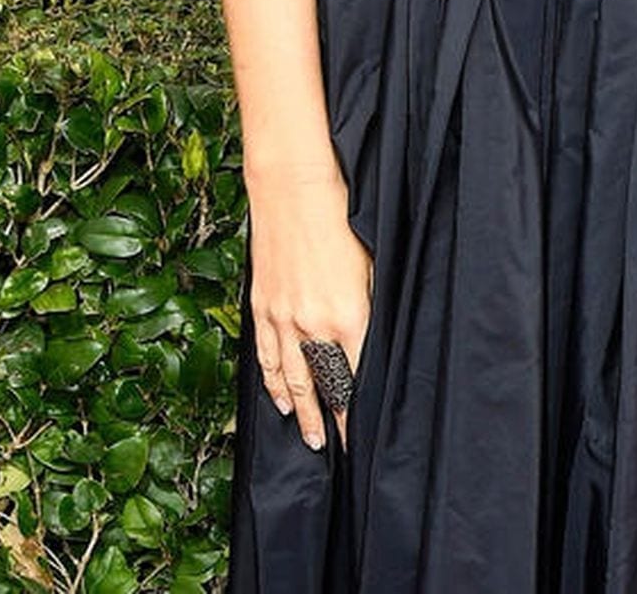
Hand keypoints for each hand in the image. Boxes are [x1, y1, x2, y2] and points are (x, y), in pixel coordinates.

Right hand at [246, 163, 373, 451]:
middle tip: (338, 448)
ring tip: (311, 437)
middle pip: (323, 386)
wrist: (292, 188)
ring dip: (301, 411)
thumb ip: (371, 305)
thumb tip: (374, 336)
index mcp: (348, 316)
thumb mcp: (370, 263)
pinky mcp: (262, 306)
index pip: (355, 378)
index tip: (364, 433)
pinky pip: (266, 356)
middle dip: (331, 420)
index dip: (358, 410)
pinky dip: (272, 382)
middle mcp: (313, 325)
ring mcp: (282, 318)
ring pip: (290, 378)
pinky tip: (280, 399)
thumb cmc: (340, 215)